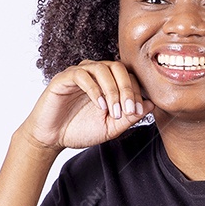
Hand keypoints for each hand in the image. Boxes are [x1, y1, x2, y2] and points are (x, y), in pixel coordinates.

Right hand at [20, 60, 154, 150]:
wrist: (52, 137)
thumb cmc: (80, 130)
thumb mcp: (111, 127)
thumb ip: (130, 117)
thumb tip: (151, 104)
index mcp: (108, 82)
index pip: (129, 76)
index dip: (136, 92)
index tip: (136, 112)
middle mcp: (95, 74)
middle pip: (119, 67)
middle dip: (127, 89)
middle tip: (128, 110)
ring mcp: (79, 73)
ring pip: (102, 69)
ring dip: (112, 90)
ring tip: (113, 111)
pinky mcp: (64, 78)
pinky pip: (82, 75)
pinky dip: (94, 90)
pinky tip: (99, 106)